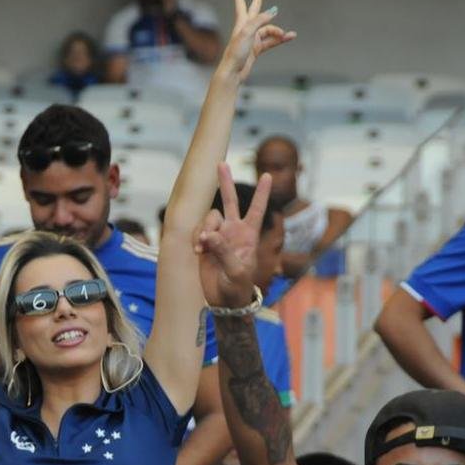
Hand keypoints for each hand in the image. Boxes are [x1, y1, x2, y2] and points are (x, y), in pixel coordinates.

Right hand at [196, 165, 271, 307]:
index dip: (262, 193)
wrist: (223, 301)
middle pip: (230, 201)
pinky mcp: (204, 244)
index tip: (267, 175)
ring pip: (210, 218)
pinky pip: (198, 231)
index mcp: (248, 235)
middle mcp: (233, 231)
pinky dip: (197, 239)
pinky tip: (198, 252)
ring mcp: (218, 236)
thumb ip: (224, 251)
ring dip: (205, 228)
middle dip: (225, 182)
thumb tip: (209, 235)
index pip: (257, 209)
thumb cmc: (237, 287)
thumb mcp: (236, 271)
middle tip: (221, 164)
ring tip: (202, 246)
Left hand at [220, 0, 295, 81]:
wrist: (233, 73)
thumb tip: (272, 12)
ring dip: (277, 32)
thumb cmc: (236, 53)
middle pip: (253, 15)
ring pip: (267, 31)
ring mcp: (252, 40)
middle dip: (256, 6)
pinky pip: (271, 42)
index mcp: (241, 24)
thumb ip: (259, 21)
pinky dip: (279, 40)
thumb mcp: (247, 33)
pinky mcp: (256, 50)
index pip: (241, 5)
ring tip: (287, 34)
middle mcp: (246, 31)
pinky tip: (289, 37)